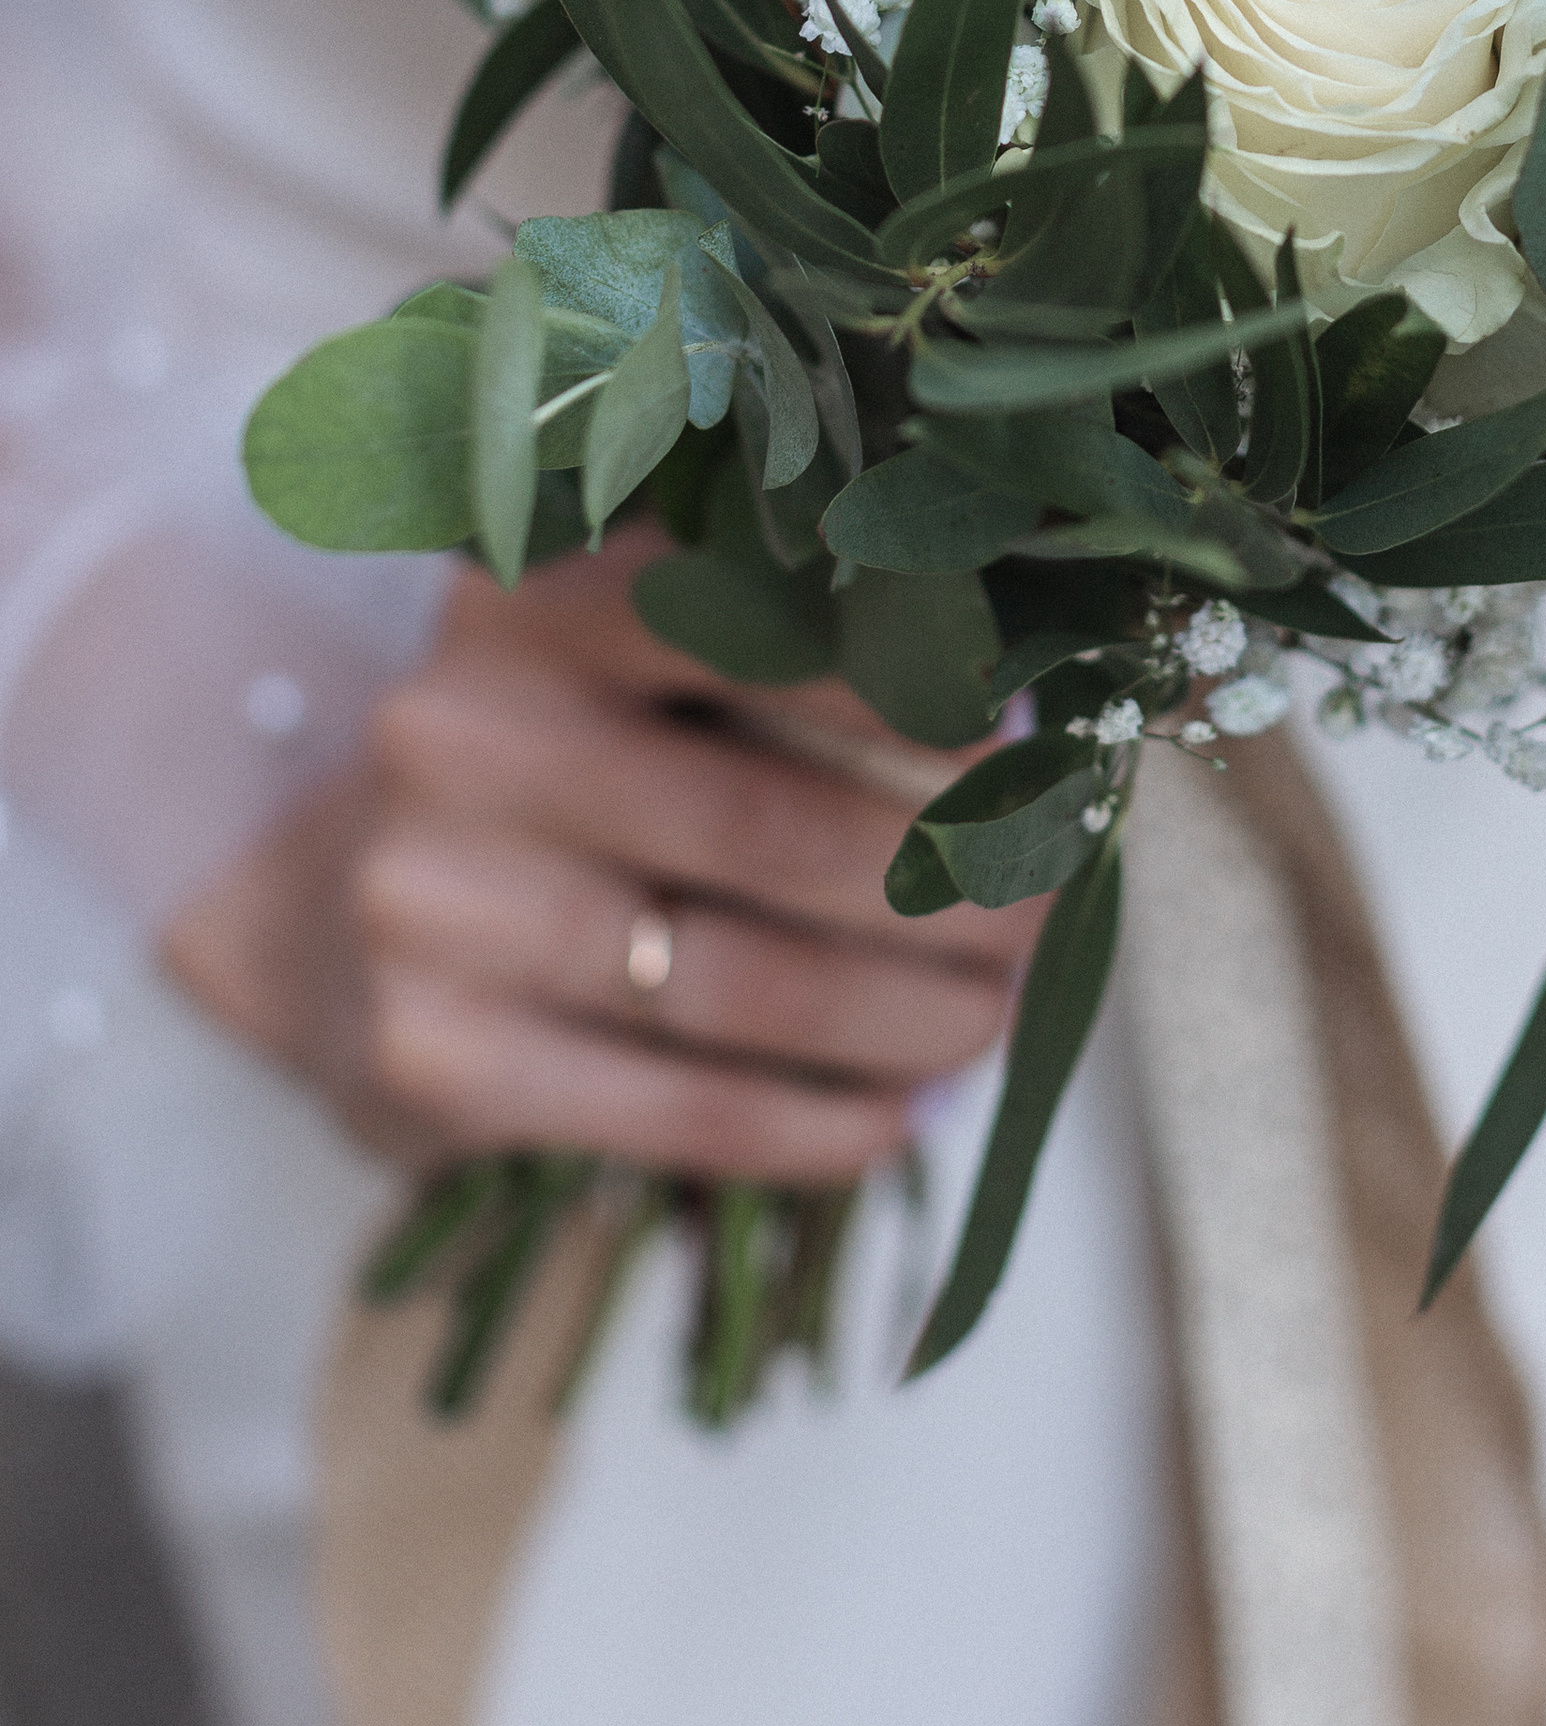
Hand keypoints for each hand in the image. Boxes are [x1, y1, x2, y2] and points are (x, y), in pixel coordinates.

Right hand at [160, 533, 1034, 1181]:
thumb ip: (782, 634)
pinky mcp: (433, 1061)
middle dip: (948, 879)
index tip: (1037, 737)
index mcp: (532, 601)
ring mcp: (432, 906)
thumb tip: (1035, 702)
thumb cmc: (552, 762)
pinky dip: (819, 1124)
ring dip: (912, 1015)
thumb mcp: (622, 649)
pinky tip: (899, 1116)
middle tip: (1048, 899)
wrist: (316, 909)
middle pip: (774, 824)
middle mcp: (460, 737)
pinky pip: (682, 1111)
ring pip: (746, 983)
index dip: (924, 690)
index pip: (764, 630)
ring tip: (995, 1016)